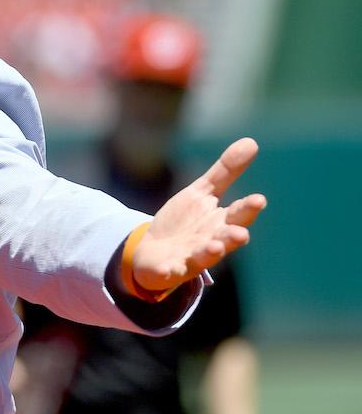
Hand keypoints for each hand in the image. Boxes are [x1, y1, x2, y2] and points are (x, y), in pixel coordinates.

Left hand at [133, 137, 265, 291]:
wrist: (154, 252)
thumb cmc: (185, 222)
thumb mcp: (202, 193)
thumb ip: (226, 172)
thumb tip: (252, 141)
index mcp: (221, 222)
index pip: (238, 213)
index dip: (248, 208)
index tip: (259, 199)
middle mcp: (212, 241)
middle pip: (226, 238)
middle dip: (233, 236)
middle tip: (241, 233)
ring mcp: (191, 257)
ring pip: (204, 257)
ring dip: (211, 253)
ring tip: (216, 248)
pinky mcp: (170, 269)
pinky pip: (170, 271)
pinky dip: (170, 270)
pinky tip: (168, 268)